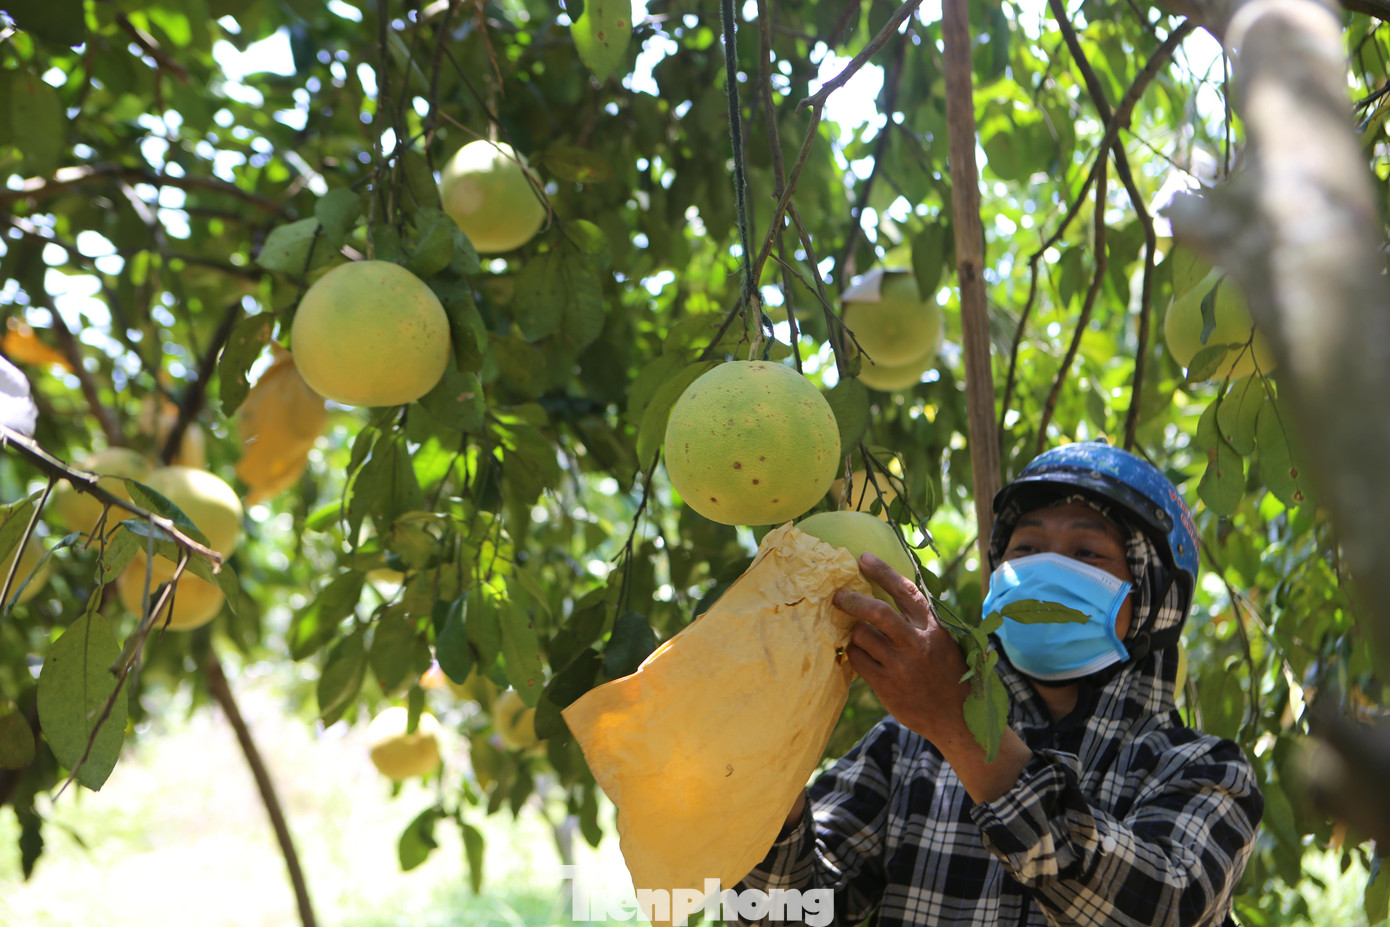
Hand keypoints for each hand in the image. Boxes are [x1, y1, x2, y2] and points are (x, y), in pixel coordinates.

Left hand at [835, 553, 971, 748]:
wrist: (956, 718)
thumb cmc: (946, 674)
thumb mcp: (941, 641)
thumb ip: (918, 621)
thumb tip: (887, 594)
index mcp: (932, 628)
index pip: (905, 591)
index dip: (883, 572)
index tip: (864, 558)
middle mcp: (916, 644)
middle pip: (877, 612)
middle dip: (853, 600)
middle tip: (838, 595)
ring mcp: (900, 666)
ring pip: (862, 636)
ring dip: (856, 633)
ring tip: (861, 637)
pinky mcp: (886, 685)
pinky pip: (857, 660)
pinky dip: (855, 653)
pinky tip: (861, 655)